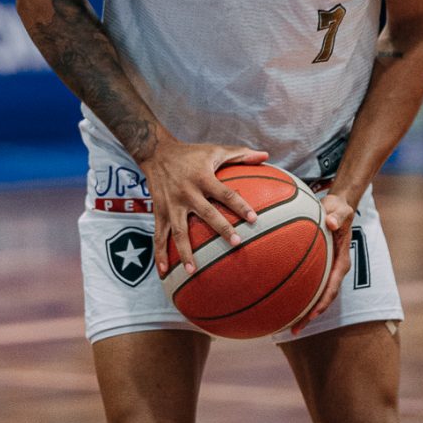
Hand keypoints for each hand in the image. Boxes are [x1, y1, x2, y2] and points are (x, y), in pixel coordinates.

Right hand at [147, 139, 269, 278]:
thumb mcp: (215, 150)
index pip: (225, 193)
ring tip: (192, 271)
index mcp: (203, 178)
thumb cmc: (191, 153)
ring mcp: (172, 204)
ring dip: (185, 251)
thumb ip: (240, 154)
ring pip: (179, 231)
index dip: (240, 205)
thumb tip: (266, 155)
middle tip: (236, 244)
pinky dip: (160, 254)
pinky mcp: (159, 212)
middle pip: (206, 213)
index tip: (254, 219)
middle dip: (221, 229)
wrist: (155, 152)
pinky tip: (163, 271)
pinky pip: (159, 235)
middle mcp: (187, 192)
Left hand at [289, 191, 355, 335]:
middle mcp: (334, 270)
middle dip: (309, 316)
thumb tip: (332, 224)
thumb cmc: (338, 209)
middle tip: (294, 330)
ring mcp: (325, 271)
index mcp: (342, 262)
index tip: (312, 314)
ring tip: (285, 327)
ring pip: (314, 296)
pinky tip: (278, 302)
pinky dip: (296, 296)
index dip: (323, 302)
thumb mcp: (340, 209)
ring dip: (302, 312)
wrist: (337, 209)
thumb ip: (337, 216)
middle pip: (323, 299)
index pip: (333, 286)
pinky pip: (307, 285)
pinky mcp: (317, 268)